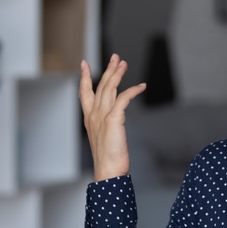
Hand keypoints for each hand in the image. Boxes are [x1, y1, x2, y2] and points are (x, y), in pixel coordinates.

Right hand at [79, 54, 146, 180]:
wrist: (108, 171)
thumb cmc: (108, 159)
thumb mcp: (105, 138)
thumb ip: (107, 126)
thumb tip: (115, 120)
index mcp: (89, 119)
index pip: (84, 93)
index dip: (84, 77)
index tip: (84, 63)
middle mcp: (93, 115)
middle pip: (100, 85)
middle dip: (107, 69)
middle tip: (115, 57)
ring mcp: (102, 116)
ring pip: (109, 88)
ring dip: (118, 74)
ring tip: (124, 63)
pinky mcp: (113, 119)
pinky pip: (123, 98)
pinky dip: (133, 90)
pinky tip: (142, 86)